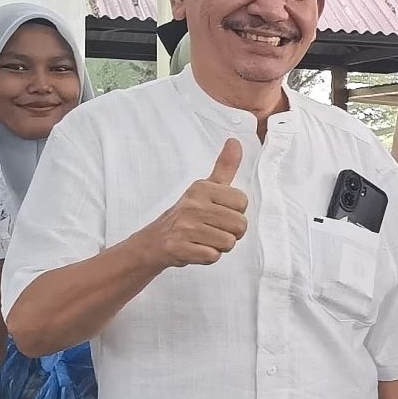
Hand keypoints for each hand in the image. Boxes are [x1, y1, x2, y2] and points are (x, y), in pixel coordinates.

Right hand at [141, 139, 248, 267]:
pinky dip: (207, 257)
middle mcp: (193, 205)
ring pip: (229, 243)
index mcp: (202, 188)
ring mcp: (185, 226)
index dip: (235, 212)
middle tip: (211, 229)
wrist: (154, 241)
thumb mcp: (206, 187)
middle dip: (230, 232)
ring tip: (203, 239)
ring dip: (219, 246)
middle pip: (240, 225)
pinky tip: (195, 248)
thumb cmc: (186, 214)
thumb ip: (224, 167)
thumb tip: (235, 142)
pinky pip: (213, 256)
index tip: (219, 213)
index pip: (242, 202)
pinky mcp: (180, 247)